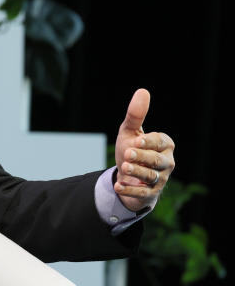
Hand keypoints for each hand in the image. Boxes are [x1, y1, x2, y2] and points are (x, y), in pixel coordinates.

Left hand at [114, 88, 175, 211]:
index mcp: (165, 145)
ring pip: (150, 177)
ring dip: (136, 172)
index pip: (160, 142)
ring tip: (124, 167)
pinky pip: (142, 193)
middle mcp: (167, 162)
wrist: (128, 175)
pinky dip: (130, 190)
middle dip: (142, 157)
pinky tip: (118, 186)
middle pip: (156, 160)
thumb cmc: (133, 149)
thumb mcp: (130, 132)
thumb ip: (136, 115)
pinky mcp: (151, 193)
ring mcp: (161, 179)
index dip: (149, 142)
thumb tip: (143, 91)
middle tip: (127, 154)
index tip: (137, 140)